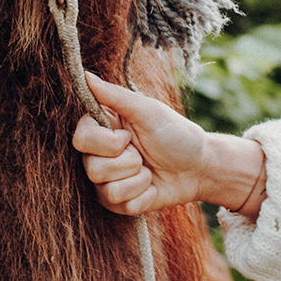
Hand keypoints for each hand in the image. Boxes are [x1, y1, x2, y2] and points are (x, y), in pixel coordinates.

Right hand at [73, 75, 206, 214]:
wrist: (200, 168)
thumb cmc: (176, 134)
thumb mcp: (148, 111)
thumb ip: (114, 95)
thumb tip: (84, 74)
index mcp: (104, 128)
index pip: (80, 139)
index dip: (106, 142)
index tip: (128, 136)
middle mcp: (100, 154)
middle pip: (91, 168)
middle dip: (129, 162)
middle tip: (143, 153)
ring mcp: (108, 181)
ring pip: (106, 190)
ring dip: (138, 179)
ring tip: (150, 169)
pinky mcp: (119, 203)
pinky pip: (121, 206)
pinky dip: (144, 195)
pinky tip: (152, 186)